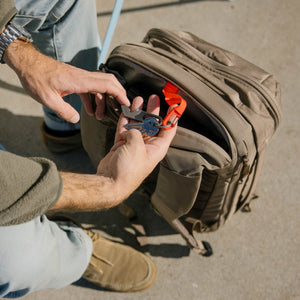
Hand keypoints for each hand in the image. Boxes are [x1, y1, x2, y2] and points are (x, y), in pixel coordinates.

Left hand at [4, 40, 129, 122]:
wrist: (28, 64)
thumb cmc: (36, 78)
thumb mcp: (48, 99)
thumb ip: (64, 111)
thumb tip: (76, 119)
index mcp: (79, 81)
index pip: (107, 84)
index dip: (119, 93)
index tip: (126, 103)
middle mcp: (83, 77)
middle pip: (109, 81)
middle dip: (118, 94)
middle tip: (122, 107)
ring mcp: (80, 77)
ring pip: (100, 86)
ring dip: (104, 100)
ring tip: (100, 116)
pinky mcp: (76, 80)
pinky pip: (91, 88)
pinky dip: (94, 99)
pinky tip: (90, 111)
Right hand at [97, 94, 175, 201]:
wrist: (110, 181)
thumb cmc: (128, 169)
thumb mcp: (136, 145)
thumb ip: (135, 132)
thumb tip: (130, 130)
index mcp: (157, 148)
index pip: (168, 130)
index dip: (171, 117)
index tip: (173, 105)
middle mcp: (147, 146)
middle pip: (152, 125)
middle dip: (153, 111)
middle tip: (153, 98)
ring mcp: (134, 145)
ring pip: (137, 125)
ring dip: (137, 112)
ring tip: (138, 100)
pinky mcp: (122, 145)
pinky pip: (125, 128)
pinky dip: (125, 119)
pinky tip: (126, 109)